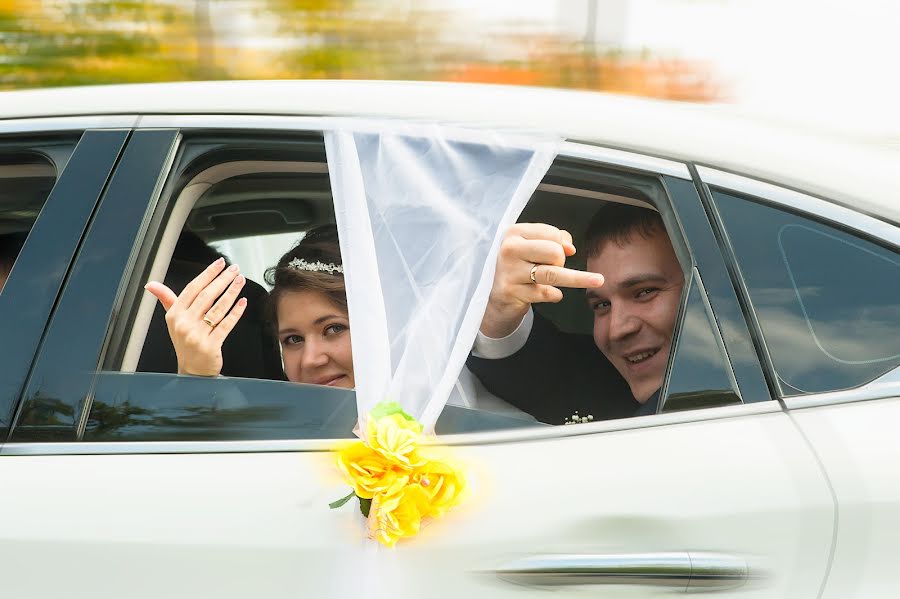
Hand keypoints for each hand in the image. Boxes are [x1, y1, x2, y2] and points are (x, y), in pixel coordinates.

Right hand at [144, 258, 247, 375]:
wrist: (192, 370)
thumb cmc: (185, 342)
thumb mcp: (173, 321)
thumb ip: (167, 300)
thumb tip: (151, 285)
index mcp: (175, 314)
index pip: (192, 288)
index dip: (208, 274)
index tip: (220, 263)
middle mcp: (184, 324)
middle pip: (206, 296)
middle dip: (222, 279)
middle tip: (234, 269)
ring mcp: (197, 335)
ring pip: (217, 308)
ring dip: (231, 292)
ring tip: (240, 280)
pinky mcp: (210, 345)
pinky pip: (225, 325)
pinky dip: (236, 312)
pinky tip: (243, 301)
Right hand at [480, 223, 603, 337]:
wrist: (496, 296)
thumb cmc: (519, 266)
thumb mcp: (532, 246)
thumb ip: (554, 238)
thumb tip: (570, 248)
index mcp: (514, 233)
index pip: (552, 233)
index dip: (562, 243)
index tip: (561, 252)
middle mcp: (509, 250)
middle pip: (554, 252)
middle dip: (560, 261)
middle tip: (552, 267)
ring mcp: (510, 272)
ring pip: (553, 273)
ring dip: (577, 279)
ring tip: (598, 280)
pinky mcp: (512, 292)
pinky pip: (547, 293)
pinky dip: (554, 294)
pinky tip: (550, 293)